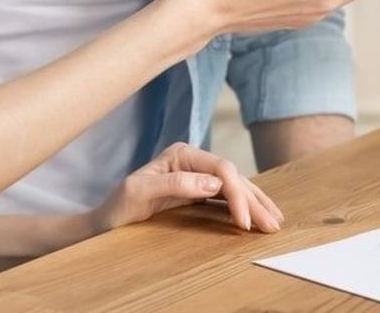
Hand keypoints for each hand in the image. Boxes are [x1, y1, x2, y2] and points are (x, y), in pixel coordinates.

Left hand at [90, 142, 282, 233]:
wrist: (105, 221)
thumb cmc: (117, 207)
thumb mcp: (139, 193)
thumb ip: (175, 184)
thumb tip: (214, 183)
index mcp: (181, 154)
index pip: (221, 169)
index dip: (236, 194)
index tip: (244, 222)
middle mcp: (193, 161)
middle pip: (233, 177)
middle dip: (254, 201)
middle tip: (272, 225)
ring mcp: (197, 175)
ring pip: (235, 186)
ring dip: (256, 203)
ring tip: (275, 221)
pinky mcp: (198, 191)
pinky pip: (228, 196)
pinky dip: (245, 206)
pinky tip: (258, 215)